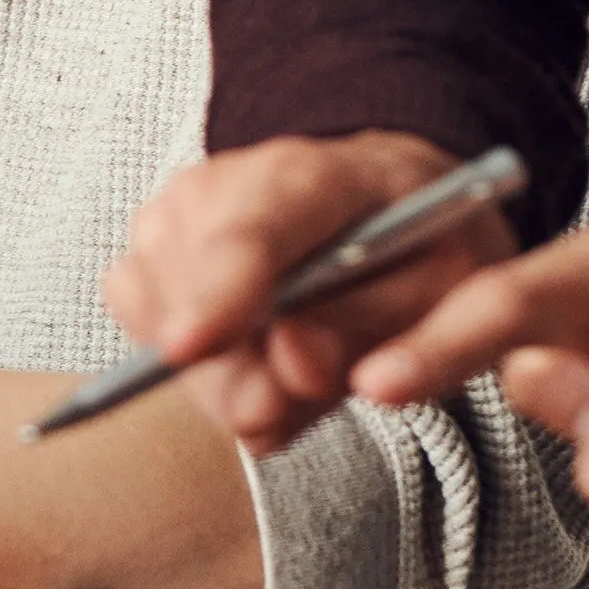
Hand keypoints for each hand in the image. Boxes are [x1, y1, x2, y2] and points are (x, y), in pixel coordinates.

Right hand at [101, 133, 506, 456]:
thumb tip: (293, 366)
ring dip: (216, 375)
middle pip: (187, 288)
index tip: (187, 348)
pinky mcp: (149, 246)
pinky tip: (250, 359)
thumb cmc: (422, 243)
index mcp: (315, 177)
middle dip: (224, 374)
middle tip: (274, 411)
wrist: (387, 199)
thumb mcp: (447, 292)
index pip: (248, 233)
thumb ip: (379, 332)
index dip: (214, 292)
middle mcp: (225, 183)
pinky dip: (193, 363)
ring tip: (287, 372)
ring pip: (155, 315)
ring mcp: (176, 212)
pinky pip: (140, 322)